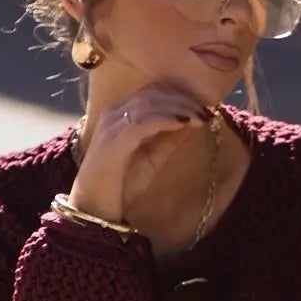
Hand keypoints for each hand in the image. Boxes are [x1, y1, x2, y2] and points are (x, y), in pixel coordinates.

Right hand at [70, 82, 212, 224]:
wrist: (93, 209)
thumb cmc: (120, 185)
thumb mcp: (152, 159)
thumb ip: (169, 140)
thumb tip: (194, 122)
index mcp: (120, 114)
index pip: (152, 92)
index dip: (181, 96)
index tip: (205, 107)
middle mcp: (113, 113)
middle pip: (153, 92)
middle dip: (184, 100)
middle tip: (207, 111)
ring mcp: (111, 126)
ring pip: (149, 103)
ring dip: (179, 108)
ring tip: (201, 117)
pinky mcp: (113, 142)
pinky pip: (142, 122)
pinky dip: (166, 120)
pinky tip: (184, 124)